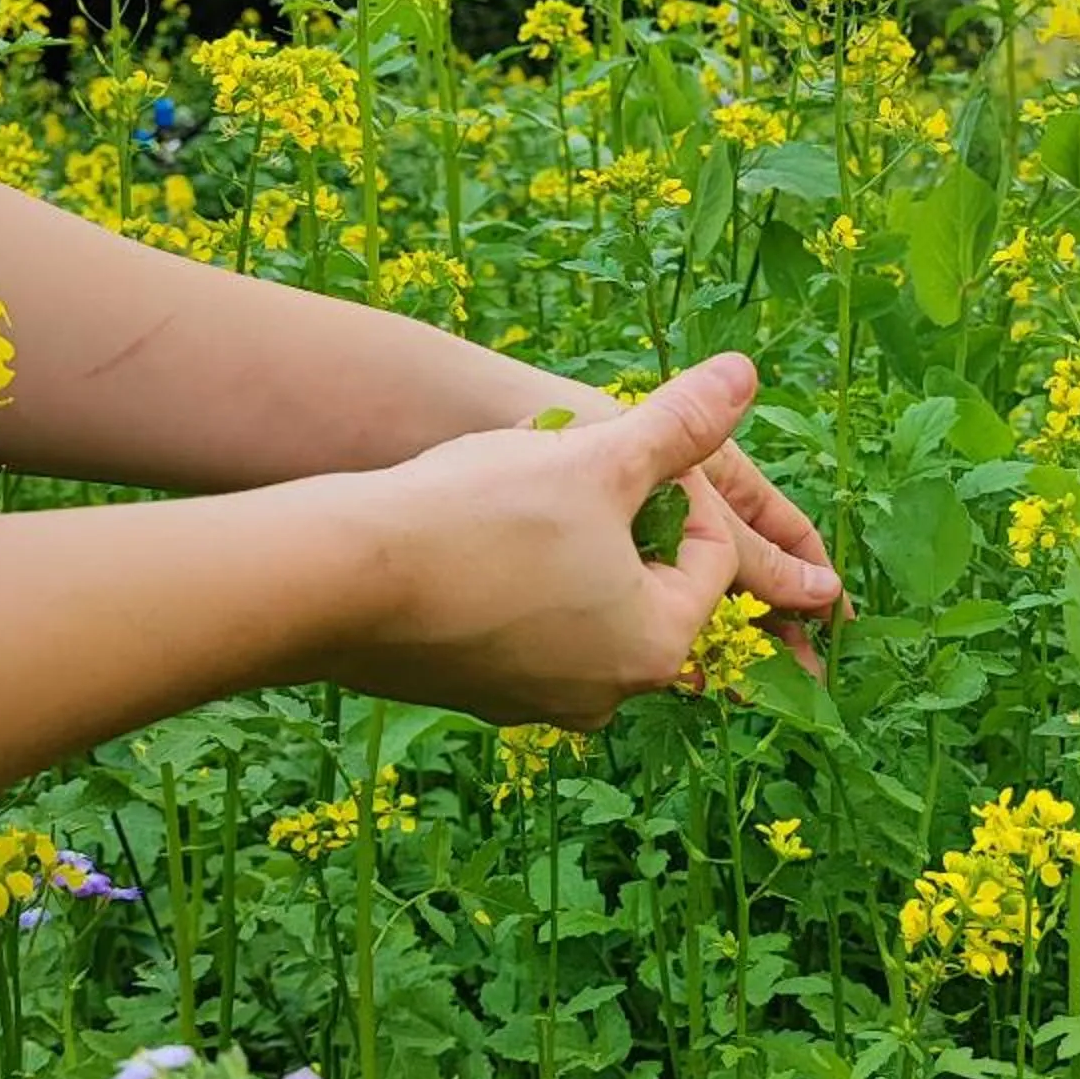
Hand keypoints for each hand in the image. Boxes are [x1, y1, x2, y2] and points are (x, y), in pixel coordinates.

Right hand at [301, 353, 818, 728]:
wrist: (334, 581)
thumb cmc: (479, 518)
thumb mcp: (596, 456)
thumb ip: (680, 424)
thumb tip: (745, 374)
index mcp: (657, 647)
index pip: (712, 553)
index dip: (673, 484)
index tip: (614, 450)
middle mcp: (607, 695)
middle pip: (647, 584)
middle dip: (618, 521)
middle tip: (565, 470)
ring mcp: (537, 704)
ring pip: (581, 607)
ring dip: (564, 550)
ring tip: (514, 499)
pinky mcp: (474, 697)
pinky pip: (519, 631)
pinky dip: (511, 586)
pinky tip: (467, 538)